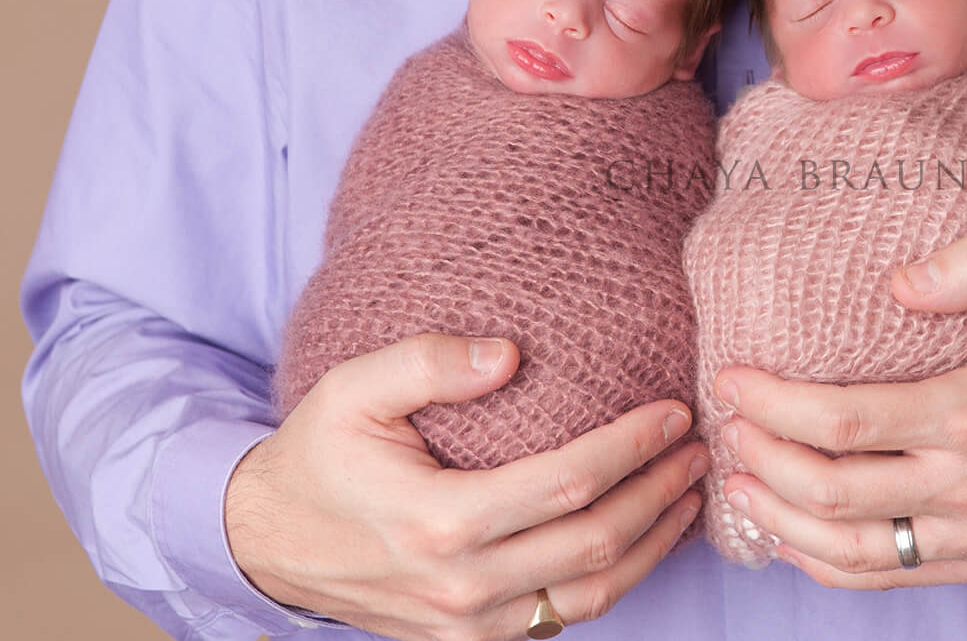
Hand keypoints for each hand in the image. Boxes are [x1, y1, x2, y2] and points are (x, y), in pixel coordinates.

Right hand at [225, 334, 708, 638]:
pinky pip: (561, 619)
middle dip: (659, 492)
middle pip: (594, 544)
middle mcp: (462, 586)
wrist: (266, 541)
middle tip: (700, 446)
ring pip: (590, 597)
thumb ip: (429, 362)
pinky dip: (613, 580)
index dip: (630, 447)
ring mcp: (468, 626)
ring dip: (652, 544)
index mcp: (440, 522)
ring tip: (688, 492)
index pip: (566, 485)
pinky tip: (640, 537)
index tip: (672, 411)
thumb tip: (509, 353)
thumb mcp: (353, 389)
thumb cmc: (317, 455)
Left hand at [713, 234, 966, 587]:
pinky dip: (830, 566)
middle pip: (833, 493)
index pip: (844, 422)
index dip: (774, 404)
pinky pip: (892, 577)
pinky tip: (794, 538)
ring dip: (783, 522)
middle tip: (727, 428)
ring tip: (741, 483)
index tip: (733, 379)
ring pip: (853, 552)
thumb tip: (897, 282)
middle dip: (764, 461)